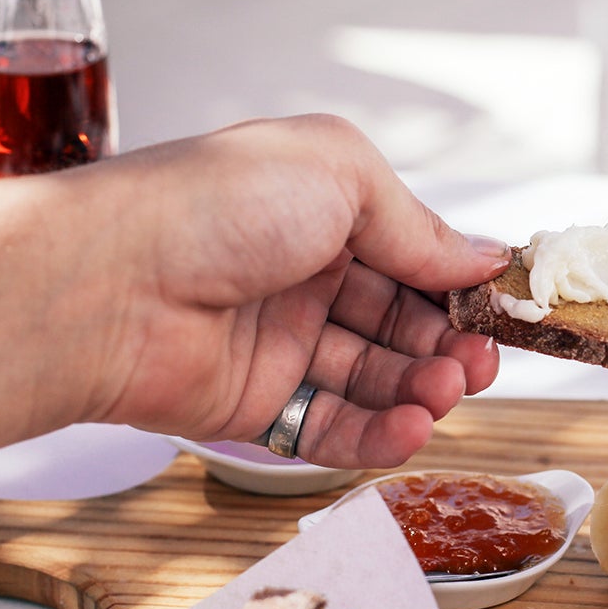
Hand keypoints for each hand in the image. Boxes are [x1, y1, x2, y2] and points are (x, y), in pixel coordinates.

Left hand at [60, 114, 510, 467]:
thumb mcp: (338, 173)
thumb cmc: (210, 207)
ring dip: (422, 391)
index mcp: (321, 210)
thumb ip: (416, 223)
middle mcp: (302, 275)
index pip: (413, 255)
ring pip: (376, 379)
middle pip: (402, 323)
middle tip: (478, 364)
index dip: (459, 285)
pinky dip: (379, 435)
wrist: (105, 283)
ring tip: (445, 394)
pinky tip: (411, 428)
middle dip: (449, 344)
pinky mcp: (255, 406)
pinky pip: (333, 428)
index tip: (501, 311)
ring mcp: (280, 343)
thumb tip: (483, 257)